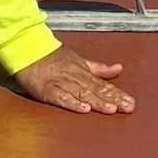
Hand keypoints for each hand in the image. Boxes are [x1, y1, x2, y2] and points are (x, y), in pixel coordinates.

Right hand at [13, 44, 133, 114]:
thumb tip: (118, 68)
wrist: (27, 47)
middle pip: (96, 90)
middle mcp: (74, 77)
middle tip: (127, 108)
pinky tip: (83, 109)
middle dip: (112, 99)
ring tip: (111, 109)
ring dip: (97, 101)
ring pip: (82, 93)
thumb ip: (99, 68)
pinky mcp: (47, 90)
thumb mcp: (79, 60)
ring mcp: (61, 83)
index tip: (130, 103)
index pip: (103, 85)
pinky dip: (72, 103)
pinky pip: (61, 97)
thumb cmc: (52, 56)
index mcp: (83, 71)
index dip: (117, 94)